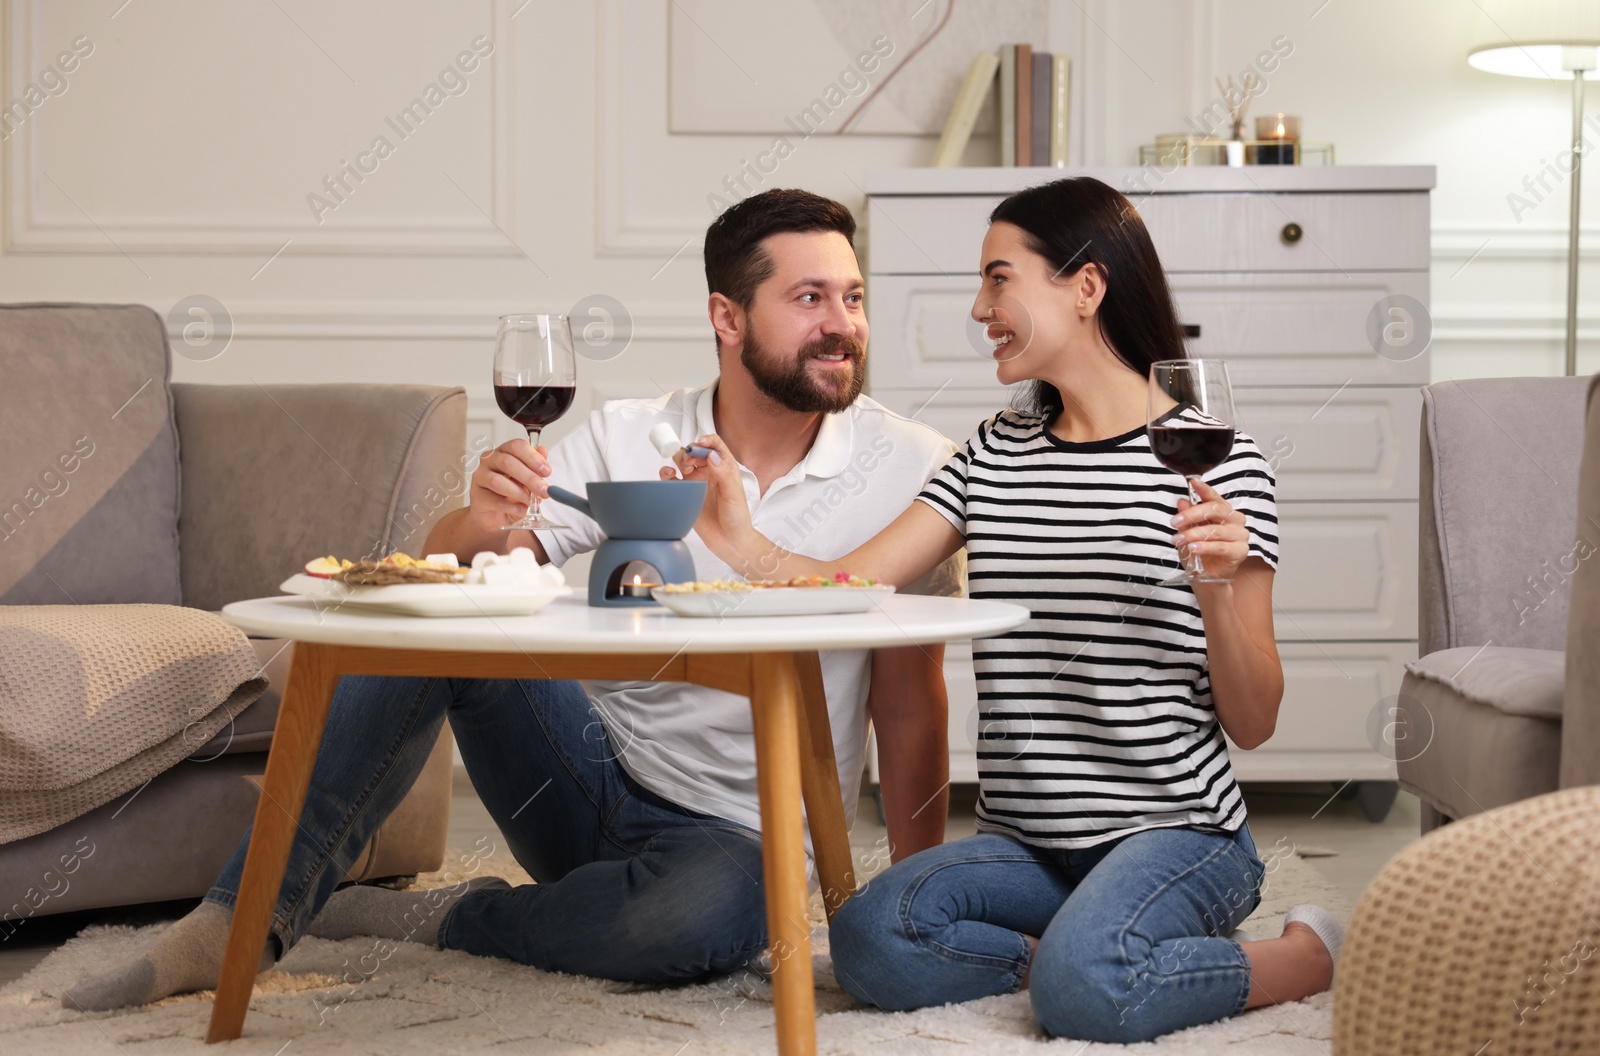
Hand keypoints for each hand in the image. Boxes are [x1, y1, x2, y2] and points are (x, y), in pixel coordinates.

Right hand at [468, 438, 551, 532]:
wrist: (495, 514)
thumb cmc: (511, 493)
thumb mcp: (527, 480)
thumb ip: (535, 466)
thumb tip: (543, 450)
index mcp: (503, 451)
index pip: (516, 446)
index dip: (533, 457)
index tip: (547, 472)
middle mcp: (489, 460)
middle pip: (507, 462)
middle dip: (529, 477)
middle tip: (544, 490)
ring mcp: (480, 477)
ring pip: (497, 481)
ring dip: (519, 492)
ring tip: (531, 501)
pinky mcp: (476, 495)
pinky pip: (494, 500)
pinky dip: (512, 507)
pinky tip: (522, 510)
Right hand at [658, 432, 753, 564]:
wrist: (729, 541)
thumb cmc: (737, 518)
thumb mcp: (734, 495)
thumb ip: (723, 474)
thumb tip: (712, 456)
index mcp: (724, 467)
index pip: (714, 445)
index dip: (706, 440)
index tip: (700, 444)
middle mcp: (709, 472)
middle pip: (694, 450)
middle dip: (689, 451)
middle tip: (690, 462)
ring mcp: (696, 482)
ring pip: (682, 461)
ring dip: (679, 460)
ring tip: (684, 470)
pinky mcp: (685, 493)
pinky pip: (671, 479)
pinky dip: (666, 473)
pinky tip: (669, 476)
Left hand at [1171, 479, 1249, 581]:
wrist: (1206, 577)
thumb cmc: (1199, 552)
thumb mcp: (1188, 532)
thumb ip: (1187, 517)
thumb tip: (1182, 501)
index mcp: (1224, 512)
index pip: (1215, 497)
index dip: (1204, 489)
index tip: (1193, 482)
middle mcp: (1235, 520)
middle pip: (1215, 510)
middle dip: (1192, 515)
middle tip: (1175, 522)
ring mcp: (1240, 535)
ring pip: (1215, 530)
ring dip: (1194, 534)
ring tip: (1179, 539)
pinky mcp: (1241, 551)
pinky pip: (1221, 546)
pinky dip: (1205, 547)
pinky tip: (1193, 548)